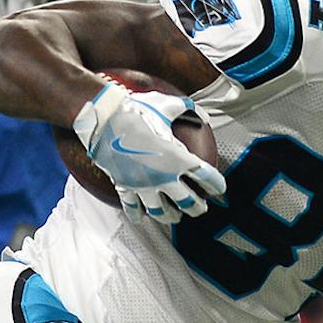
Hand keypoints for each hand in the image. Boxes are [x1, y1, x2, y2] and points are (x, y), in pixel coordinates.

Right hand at [72, 79, 225, 225]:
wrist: (103, 119)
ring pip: (161, 212)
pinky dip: (137, 215)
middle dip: (197, 208)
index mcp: (178, 157)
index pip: (205, 176)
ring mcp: (143, 185)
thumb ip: (187, 109)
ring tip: (174, 216)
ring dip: (170, 216)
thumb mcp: (166, 105)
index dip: (216, 185)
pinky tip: (141, 218)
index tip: (219, 189)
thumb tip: (201, 113)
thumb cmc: (136, 110)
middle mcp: (163, 176)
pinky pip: (133, 207)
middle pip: (188, 202)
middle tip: (200, 208)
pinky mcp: (124, 187)